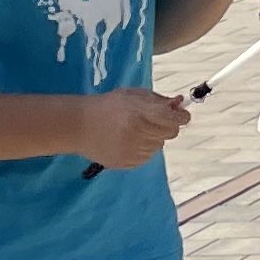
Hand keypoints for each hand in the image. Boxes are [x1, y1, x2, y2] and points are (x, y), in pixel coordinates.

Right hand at [76, 86, 193, 168]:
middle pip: (170, 133)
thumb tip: (180, 103)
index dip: (181, 116)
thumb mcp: (134, 95)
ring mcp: (131, 151)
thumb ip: (158, 100)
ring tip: (134, 130)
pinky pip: (146, 156)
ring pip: (159, 145)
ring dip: (153, 137)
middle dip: (167, 125)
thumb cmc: (109, 106)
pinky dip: (143, 148)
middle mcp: (137, 134)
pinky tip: (127, 140)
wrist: (79, 125)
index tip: (181, 114)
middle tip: (153, 120)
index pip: (174, 119)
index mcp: (139, 113)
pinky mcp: (125, 163)